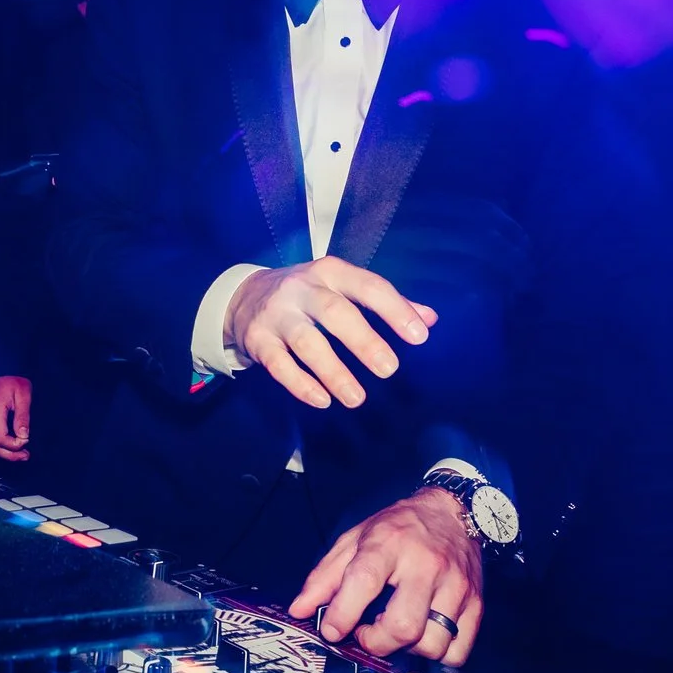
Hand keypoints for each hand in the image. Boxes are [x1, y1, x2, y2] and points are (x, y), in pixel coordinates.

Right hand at [0, 375, 32, 461]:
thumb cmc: (12, 380)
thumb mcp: (23, 393)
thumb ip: (23, 416)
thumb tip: (23, 436)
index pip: (0, 438)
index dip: (14, 445)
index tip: (27, 440)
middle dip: (9, 455)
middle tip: (25, 456)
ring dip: (4, 453)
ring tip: (21, 454)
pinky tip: (12, 446)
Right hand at [225, 257, 437, 409]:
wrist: (242, 297)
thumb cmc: (307, 294)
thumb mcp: (342, 287)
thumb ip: (386, 302)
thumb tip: (430, 319)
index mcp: (330, 272)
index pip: (368, 286)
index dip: (395, 310)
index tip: (419, 337)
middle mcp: (302, 288)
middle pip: (335, 313)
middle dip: (364, 342)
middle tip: (389, 369)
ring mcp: (277, 314)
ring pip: (307, 343)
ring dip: (333, 372)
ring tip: (357, 399)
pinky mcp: (258, 340)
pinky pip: (279, 365)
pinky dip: (300, 384)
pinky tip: (323, 401)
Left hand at [289, 488, 483, 664]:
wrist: (453, 511)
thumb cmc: (400, 528)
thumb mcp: (355, 539)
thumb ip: (325, 577)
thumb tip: (300, 610)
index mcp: (389, 543)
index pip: (364, 582)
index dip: (343, 614)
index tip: (332, 630)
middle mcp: (426, 564)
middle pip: (403, 625)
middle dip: (378, 643)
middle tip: (368, 633)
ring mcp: (455, 585)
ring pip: (432, 643)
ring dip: (408, 650)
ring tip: (398, 631)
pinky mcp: (475, 601)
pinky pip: (458, 650)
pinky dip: (438, 654)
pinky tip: (425, 635)